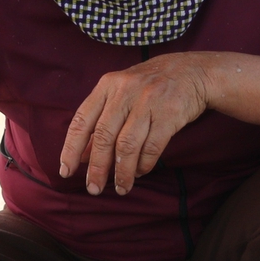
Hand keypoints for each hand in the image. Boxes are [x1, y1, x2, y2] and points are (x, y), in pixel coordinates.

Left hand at [58, 52, 259, 196]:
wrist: (193, 71)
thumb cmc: (151, 86)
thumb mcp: (122, 93)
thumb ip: (101, 119)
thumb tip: (81, 155)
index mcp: (107, 85)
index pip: (82, 120)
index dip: (71, 148)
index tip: (66, 171)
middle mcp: (125, 91)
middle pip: (103, 136)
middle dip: (96, 168)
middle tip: (93, 189)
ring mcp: (148, 101)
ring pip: (127, 145)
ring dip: (122, 172)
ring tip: (121, 188)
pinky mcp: (169, 114)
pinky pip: (152, 147)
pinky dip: (144, 164)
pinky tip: (140, 172)